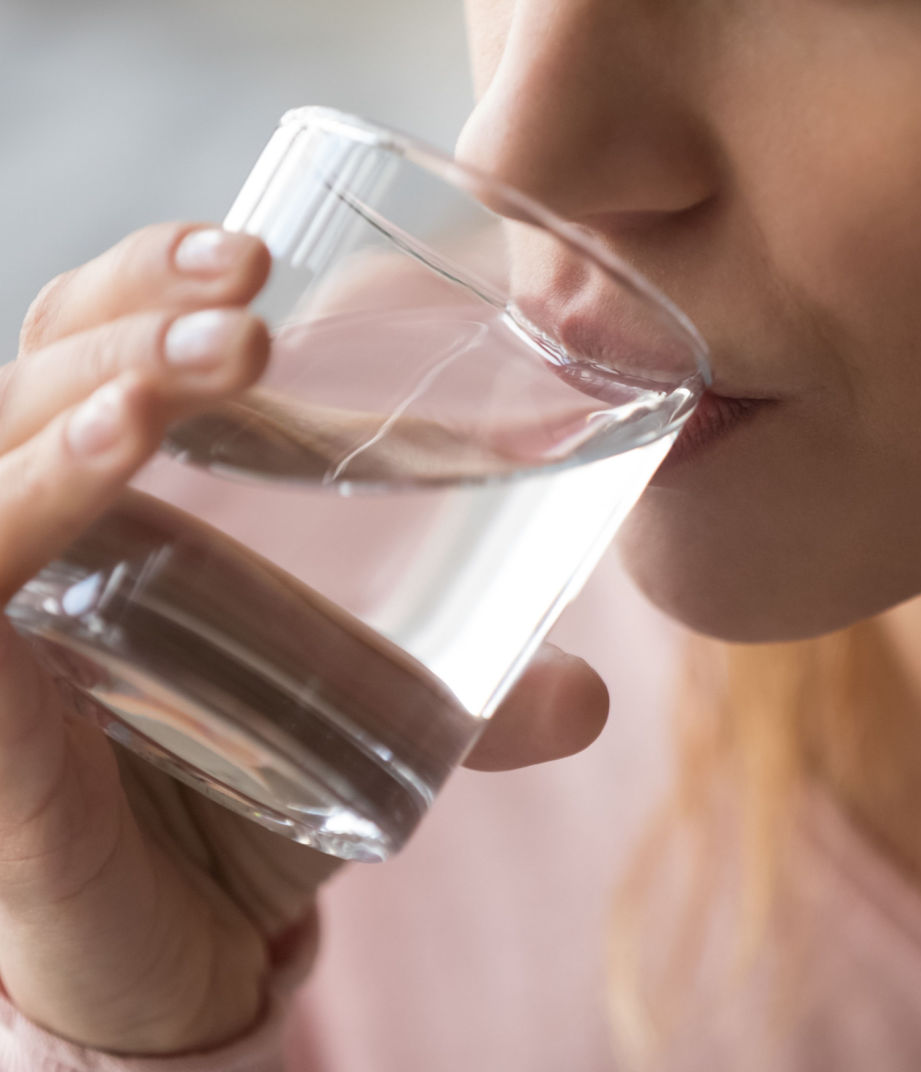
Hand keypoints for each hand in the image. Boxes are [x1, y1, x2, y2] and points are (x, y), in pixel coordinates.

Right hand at [0, 225, 607, 1055]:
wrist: (178, 939)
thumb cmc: (249, 795)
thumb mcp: (366, 719)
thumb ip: (468, 701)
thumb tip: (587, 699)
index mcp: (127, 504)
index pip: (97, 346)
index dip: (149, 281)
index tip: (255, 254)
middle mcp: (43, 535)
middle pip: (44, 367)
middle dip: (137, 311)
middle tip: (250, 293)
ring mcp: (0, 612)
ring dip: (93, 384)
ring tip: (212, 368)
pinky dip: (30, 500)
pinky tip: (121, 452)